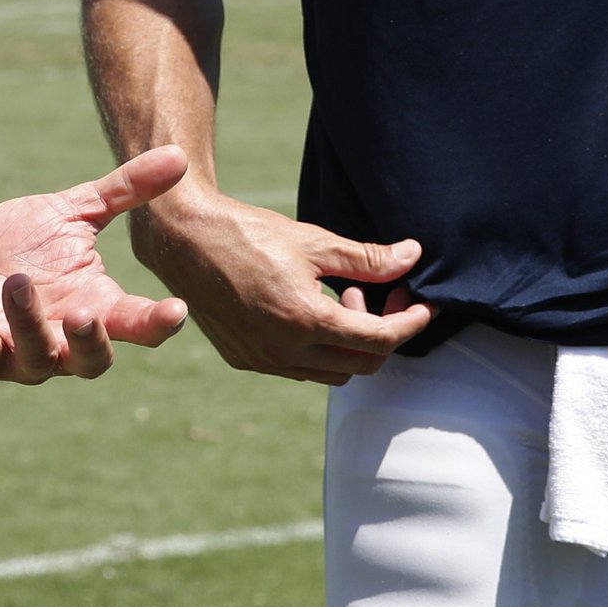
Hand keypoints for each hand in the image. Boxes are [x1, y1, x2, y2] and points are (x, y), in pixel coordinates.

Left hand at [0, 146, 194, 381]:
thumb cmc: (24, 243)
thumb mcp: (74, 213)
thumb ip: (124, 191)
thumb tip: (179, 155)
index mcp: (95, 308)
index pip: (136, 326)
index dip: (157, 323)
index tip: (176, 310)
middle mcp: (62, 342)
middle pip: (90, 363)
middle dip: (89, 342)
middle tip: (84, 313)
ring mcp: (18, 354)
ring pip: (34, 358)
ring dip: (27, 322)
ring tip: (17, 280)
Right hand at [130, 185, 427, 385]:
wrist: (184, 240)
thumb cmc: (247, 233)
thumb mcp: (313, 240)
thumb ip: (367, 257)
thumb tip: (412, 256)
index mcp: (306, 320)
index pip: (380, 339)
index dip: (410, 322)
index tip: (423, 304)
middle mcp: (285, 351)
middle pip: (363, 364)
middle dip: (382, 331)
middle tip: (381, 292)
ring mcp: (263, 361)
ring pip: (334, 373)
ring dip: (351, 343)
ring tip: (342, 297)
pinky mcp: (245, 361)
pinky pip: (300, 370)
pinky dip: (320, 349)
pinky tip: (312, 310)